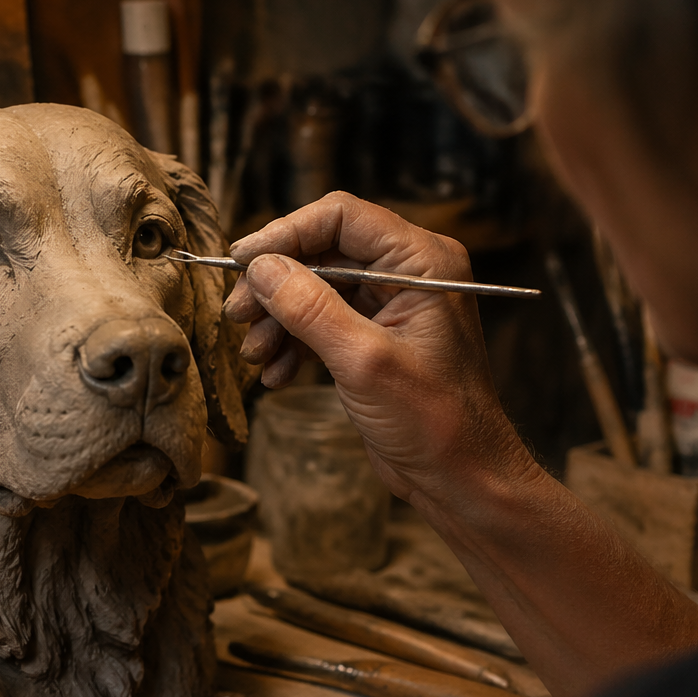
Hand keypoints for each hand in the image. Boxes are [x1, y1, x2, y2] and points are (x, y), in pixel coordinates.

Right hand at [223, 192, 536, 507]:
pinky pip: (319, 321)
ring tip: (254, 356)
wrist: (461, 479)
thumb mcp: (364, 361)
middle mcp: (407, 273)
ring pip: (313, 288)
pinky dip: (292, 344)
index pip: (340, 217)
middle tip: (236, 315)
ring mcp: (389, 304)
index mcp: (422, 261)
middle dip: (274, 285)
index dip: (284, 233)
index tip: (241, 261)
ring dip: (277, 320)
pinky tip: (274, 375)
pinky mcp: (372, 336)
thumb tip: (261, 268)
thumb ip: (310, 308)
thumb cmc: (435, 422)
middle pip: (320, 251)